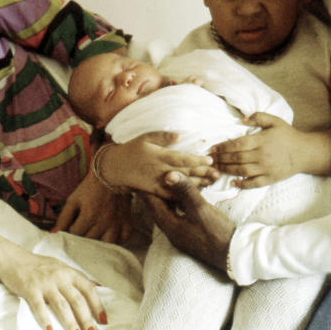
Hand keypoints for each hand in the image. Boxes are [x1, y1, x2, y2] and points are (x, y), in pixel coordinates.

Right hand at [0, 237, 106, 329]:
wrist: (13, 258)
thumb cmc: (39, 266)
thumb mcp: (61, 267)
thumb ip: (77, 278)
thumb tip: (98, 287)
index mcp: (69, 272)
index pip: (88, 289)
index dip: (97, 305)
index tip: (104, 320)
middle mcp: (59, 277)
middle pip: (77, 300)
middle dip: (87, 319)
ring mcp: (45, 283)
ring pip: (62, 306)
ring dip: (70, 323)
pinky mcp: (30, 289)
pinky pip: (39, 307)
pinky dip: (45, 320)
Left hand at [54, 168, 132, 243]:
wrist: (111, 174)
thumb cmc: (90, 188)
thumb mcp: (73, 200)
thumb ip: (63, 218)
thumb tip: (54, 234)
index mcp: (89, 216)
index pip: (76, 235)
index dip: (71, 234)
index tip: (70, 230)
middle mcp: (104, 222)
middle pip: (91, 241)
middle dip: (83, 239)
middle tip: (81, 234)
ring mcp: (117, 223)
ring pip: (108, 244)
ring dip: (100, 244)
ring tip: (94, 239)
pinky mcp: (127, 221)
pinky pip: (124, 238)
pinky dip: (117, 241)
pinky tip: (109, 237)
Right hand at [100, 132, 218, 197]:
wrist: (113, 166)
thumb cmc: (131, 149)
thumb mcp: (145, 137)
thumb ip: (163, 136)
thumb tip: (181, 134)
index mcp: (159, 155)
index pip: (182, 158)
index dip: (197, 160)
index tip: (210, 161)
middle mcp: (159, 169)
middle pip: (185, 172)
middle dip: (202, 174)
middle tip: (217, 174)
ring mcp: (156, 181)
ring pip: (180, 184)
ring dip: (196, 185)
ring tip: (210, 183)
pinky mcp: (152, 191)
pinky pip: (169, 195)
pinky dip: (181, 195)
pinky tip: (192, 195)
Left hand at [142, 172, 234, 272]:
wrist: (233, 255)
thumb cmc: (216, 232)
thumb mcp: (200, 208)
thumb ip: (185, 190)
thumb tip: (168, 174)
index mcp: (170, 225)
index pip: (151, 203)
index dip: (147, 187)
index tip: (142, 173)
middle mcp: (172, 231)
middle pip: (158, 207)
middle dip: (156, 190)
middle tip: (152, 174)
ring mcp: (181, 233)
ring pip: (169, 210)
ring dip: (169, 196)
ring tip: (167, 180)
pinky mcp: (191, 233)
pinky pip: (179, 214)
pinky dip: (179, 202)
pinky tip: (185, 195)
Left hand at [211, 112, 307, 187]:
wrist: (304, 152)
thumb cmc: (287, 135)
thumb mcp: (275, 121)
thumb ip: (258, 117)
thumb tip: (242, 120)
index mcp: (261, 140)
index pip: (237, 144)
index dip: (223, 147)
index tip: (214, 148)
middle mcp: (262, 155)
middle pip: (237, 158)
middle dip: (221, 159)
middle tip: (211, 159)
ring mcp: (266, 168)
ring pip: (242, 171)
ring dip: (227, 170)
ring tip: (217, 168)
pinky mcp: (270, 178)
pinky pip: (253, 183)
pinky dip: (242, 185)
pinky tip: (233, 182)